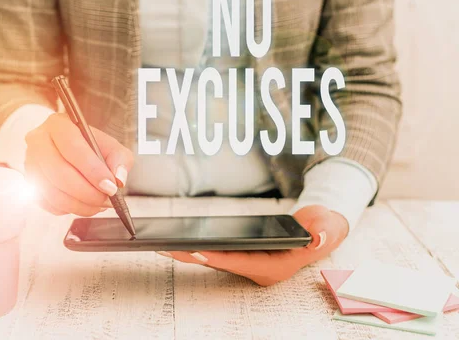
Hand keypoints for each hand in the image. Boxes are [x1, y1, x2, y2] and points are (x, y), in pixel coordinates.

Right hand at [24, 113, 133, 215]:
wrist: (68, 147)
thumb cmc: (89, 145)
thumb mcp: (110, 146)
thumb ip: (119, 159)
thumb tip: (118, 180)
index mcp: (58, 125)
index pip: (72, 148)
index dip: (93, 171)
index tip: (110, 186)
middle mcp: (38, 142)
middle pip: (60, 174)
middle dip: (88, 193)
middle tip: (106, 199)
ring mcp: (30, 164)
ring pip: (53, 193)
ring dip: (80, 205)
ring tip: (98, 204)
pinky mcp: (29, 183)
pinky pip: (48, 204)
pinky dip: (69, 209)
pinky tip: (83, 203)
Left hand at [164, 205, 349, 285]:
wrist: (321, 229)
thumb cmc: (323, 229)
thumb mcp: (328, 228)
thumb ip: (324, 233)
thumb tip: (316, 237)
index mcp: (276, 266)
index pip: (243, 263)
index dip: (220, 258)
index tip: (198, 252)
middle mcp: (260, 268)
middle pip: (223, 263)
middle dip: (195, 256)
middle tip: (168, 248)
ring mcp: (252, 262)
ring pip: (218, 259)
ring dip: (194, 253)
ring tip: (167, 245)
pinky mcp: (246, 253)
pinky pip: (220, 252)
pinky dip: (203, 247)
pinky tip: (184, 241)